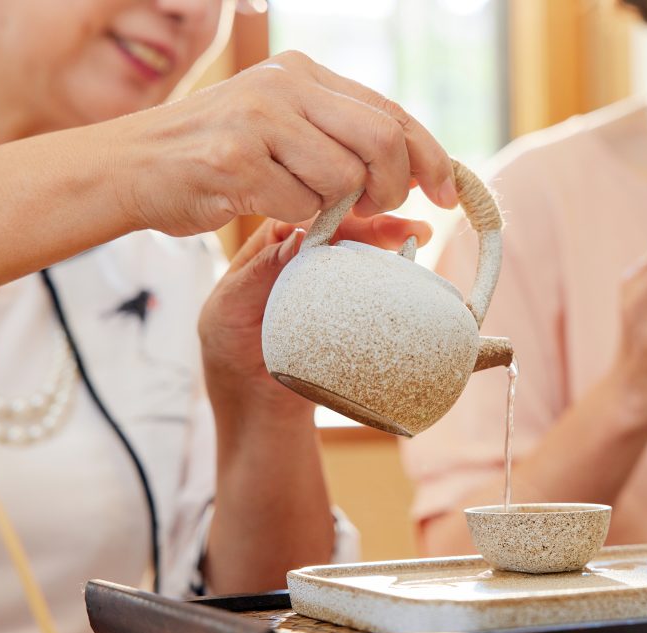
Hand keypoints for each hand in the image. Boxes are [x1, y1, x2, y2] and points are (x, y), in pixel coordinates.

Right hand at [114, 50, 456, 235]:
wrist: (132, 166)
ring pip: (344, 178)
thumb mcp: (281, 129)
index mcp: (303, 74)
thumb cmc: (215, 156)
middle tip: (380, 208)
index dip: (430, 155)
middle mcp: (284, 86)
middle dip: (394, 185)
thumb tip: (417, 179)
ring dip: (336, 209)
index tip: (449, 192)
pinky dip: (297, 220)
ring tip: (304, 205)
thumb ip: (340, 141)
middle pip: (381, 140)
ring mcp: (258, 120)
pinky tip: (267, 206)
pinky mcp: (235, 160)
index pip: (390, 112)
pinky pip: (301, 205)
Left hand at [198, 212, 432, 417]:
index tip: (361, 214)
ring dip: (390, 244)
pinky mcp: (346, 315)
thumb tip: (298, 235)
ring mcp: (326, 288)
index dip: (335, 211)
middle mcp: (301, 263)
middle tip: (406, 226)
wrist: (255, 408)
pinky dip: (394, 279)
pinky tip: (413, 270)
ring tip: (418, 235)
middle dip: (375, 222)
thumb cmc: (229, 354)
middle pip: (342, 231)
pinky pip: (371, 292)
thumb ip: (258, 272)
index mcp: (268, 251)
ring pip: (361, 256)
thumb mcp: (229, 308)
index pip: (304, 218)